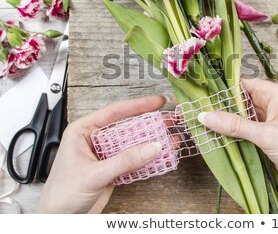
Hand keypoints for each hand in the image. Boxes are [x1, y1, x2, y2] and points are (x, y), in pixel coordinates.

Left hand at [37, 96, 165, 213]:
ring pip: (134, 144)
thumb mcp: (94, 174)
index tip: (157, 102)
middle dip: (151, 124)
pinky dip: (149, 159)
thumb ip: (124, 161)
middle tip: (170, 119)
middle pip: (128, 127)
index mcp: (83, 131)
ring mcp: (106, 155)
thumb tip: (152, 147)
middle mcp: (95, 140)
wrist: (60, 220)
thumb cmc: (61, 195)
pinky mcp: (113, 170)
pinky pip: (134, 160)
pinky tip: (163, 155)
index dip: (138, 105)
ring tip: (172, 136)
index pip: (114, 112)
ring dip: (153, 142)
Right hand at [198, 78, 277, 213]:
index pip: (241, 84)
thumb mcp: (266, 134)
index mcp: (272, 93)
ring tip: (199, 123)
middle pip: (238, 101)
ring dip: (225, 121)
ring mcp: (266, 121)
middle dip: (220, 106)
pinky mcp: (264, 137)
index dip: (221, 88)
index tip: (199, 93)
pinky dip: (231, 133)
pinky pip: (243, 131)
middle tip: (194, 110)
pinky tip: (215, 136)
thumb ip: (235, 125)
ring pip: (239, 117)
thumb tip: (206, 116)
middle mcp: (268, 104)